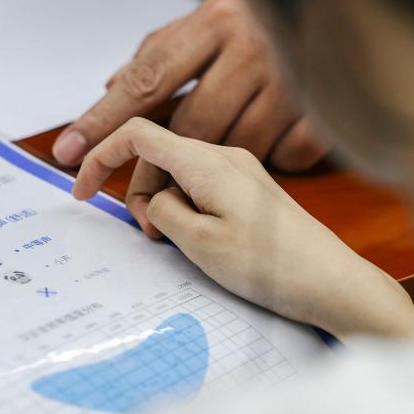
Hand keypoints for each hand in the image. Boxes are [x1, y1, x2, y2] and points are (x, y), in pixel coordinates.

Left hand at [52, 0, 328, 170]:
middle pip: (189, 127)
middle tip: (135, 197)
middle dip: (156, 169)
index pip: (146, 80)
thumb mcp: (207, 18)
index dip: (103, 120)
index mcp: (212, 22)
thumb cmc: (263, 13)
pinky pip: (288, 156)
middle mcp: (251, 46)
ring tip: (220, 158)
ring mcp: (293, 76)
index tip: (69, 153)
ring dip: (220, 165)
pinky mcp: (328, 106)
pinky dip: (275, 159)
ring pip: (237, 146)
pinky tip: (274, 144)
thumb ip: (158, 51)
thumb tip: (111, 88)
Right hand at [72, 118, 413, 338]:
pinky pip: (200, 180)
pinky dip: (183, 201)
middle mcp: (223, 153)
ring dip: (161, 198)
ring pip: (177, 168)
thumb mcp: (198, 242)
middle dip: (136, 188)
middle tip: (149, 233)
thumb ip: (161, 209)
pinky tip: (195, 233)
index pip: (138, 131)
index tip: (81, 187)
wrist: (332, 282)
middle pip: (157, 150)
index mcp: (207, 159)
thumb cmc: (271, 265)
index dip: (101, 155)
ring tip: (176, 239)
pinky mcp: (249, 186)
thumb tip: (154, 199)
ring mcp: (239, 167)